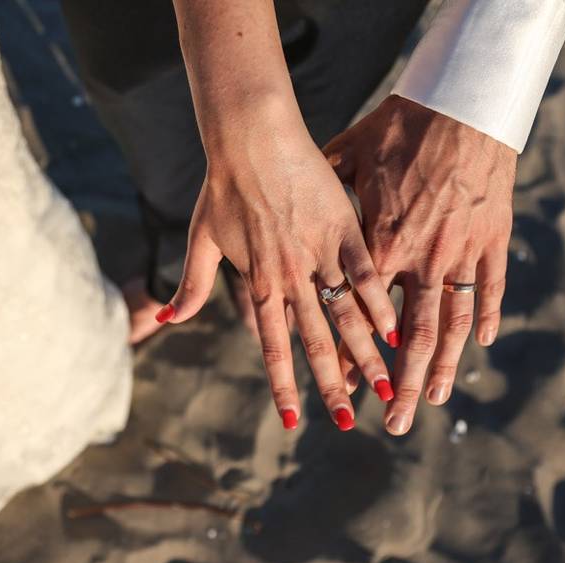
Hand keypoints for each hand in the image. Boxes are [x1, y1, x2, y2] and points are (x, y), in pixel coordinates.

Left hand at [157, 121, 397, 430]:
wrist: (251, 136)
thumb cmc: (223, 185)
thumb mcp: (201, 238)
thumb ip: (190, 284)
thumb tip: (166, 320)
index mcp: (259, 283)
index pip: (272, 348)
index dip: (284, 386)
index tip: (293, 421)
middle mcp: (291, 278)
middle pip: (316, 344)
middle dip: (333, 388)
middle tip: (348, 424)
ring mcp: (320, 254)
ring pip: (346, 317)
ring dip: (366, 357)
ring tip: (385, 389)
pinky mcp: (344, 228)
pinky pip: (365, 275)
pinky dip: (380, 305)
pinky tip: (397, 332)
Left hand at [325, 95, 516, 435]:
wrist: (461, 104)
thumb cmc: (400, 127)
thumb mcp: (348, 156)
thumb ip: (328, 189)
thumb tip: (292, 194)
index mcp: (379, 245)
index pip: (361, 317)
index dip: (351, 356)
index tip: (342, 389)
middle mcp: (419, 260)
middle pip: (409, 336)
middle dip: (400, 384)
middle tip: (394, 425)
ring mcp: (459, 252)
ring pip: (451, 322)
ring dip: (443, 365)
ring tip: (434, 401)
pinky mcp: (491, 239)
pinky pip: (490, 286)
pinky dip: (486, 315)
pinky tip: (483, 343)